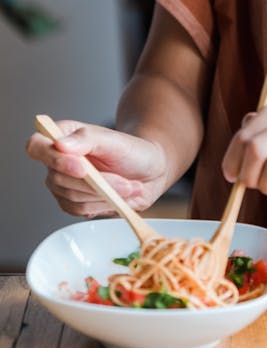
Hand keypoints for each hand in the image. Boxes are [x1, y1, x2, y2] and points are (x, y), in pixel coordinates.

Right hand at [25, 120, 168, 217]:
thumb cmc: (133, 151)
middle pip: (57, 178)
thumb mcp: (115, 140)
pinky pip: (78, 211)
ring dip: (104, 195)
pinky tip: (118, 197)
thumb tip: (60, 144)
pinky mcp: (73, 202)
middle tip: (124, 180)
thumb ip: (88, 139)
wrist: (149, 172)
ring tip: (128, 187)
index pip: (36, 146)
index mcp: (63, 136)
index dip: (53, 160)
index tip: (82, 167)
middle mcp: (58, 161)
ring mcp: (64, 183)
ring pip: (70, 197)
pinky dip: (102, 205)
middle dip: (96, 182)